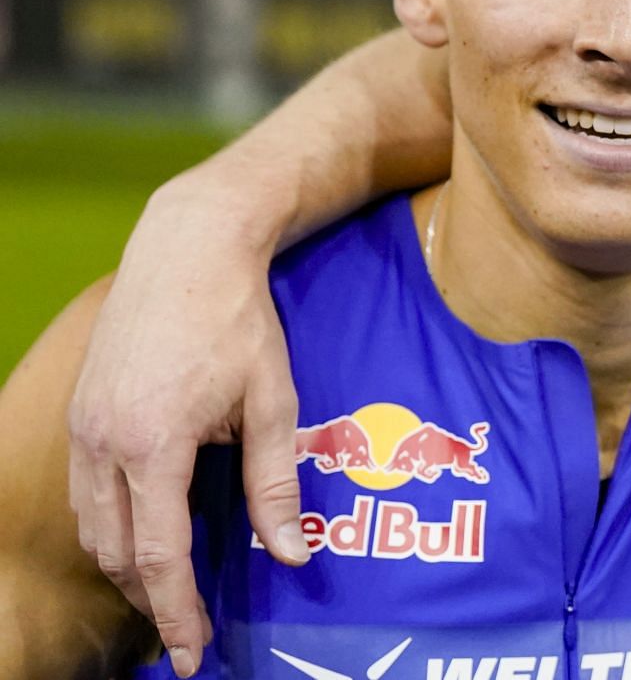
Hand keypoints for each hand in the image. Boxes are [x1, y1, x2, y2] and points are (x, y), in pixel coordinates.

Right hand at [67, 169, 305, 677]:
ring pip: (95, 528)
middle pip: (118, 553)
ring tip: (172, 593)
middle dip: (151, 602)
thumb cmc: (239, 321)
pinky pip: (89, 493)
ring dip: (130, 567)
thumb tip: (291, 555)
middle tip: (186, 636)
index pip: (160, 556)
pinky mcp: (81, 414)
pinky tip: (148, 534)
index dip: (177, 612)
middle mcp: (105, 444)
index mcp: (153, 446)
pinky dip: (115, 527)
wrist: (189, 248)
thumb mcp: (273, 400)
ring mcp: (84, 429)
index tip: (192, 652)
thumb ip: (275, 483)